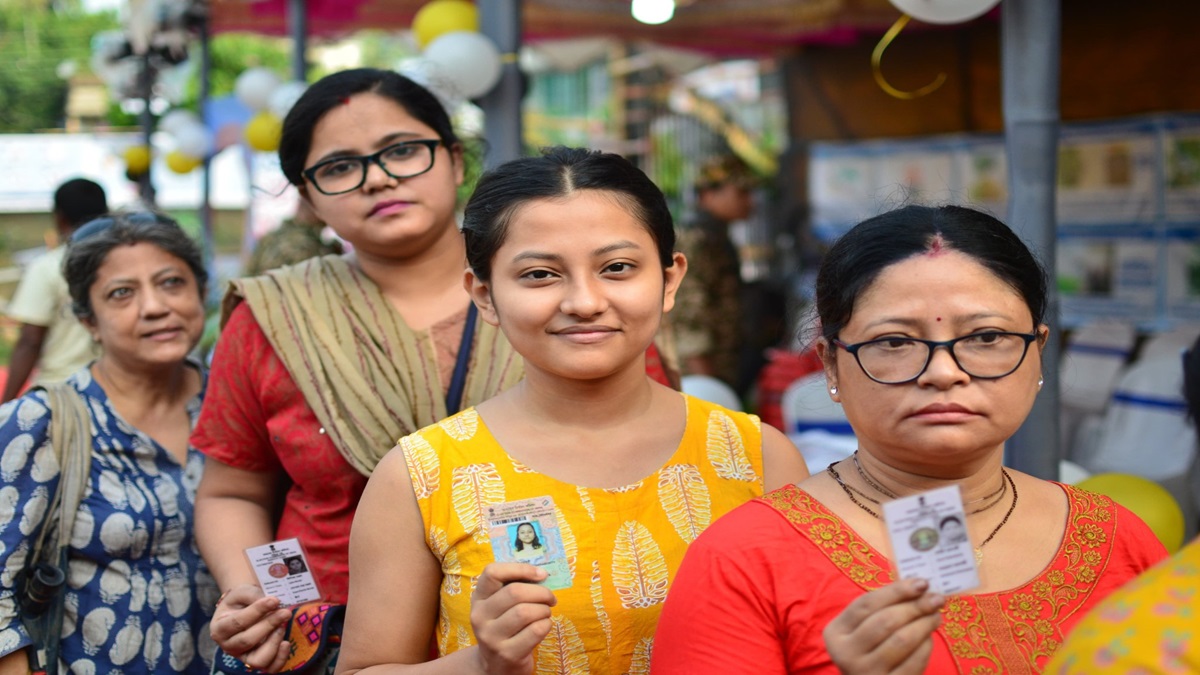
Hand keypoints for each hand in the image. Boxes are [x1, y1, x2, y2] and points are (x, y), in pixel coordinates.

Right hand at [210, 584, 292, 672]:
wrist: (244, 607)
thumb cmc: (241, 600)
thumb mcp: (242, 592)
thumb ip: (253, 596)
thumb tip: (272, 603)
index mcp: (220, 628)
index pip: (238, 622)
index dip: (257, 611)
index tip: (274, 600)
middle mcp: (229, 646)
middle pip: (248, 640)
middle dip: (269, 624)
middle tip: (285, 611)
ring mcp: (243, 656)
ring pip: (258, 660)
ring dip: (274, 642)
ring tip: (282, 626)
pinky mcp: (257, 661)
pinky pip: (270, 668)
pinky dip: (280, 658)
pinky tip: (286, 643)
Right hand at [469, 563, 557, 674]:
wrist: (495, 666)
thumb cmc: (504, 627)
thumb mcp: (499, 607)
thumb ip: (514, 587)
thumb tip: (542, 573)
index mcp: (478, 598)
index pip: (492, 573)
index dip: (520, 568)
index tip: (541, 574)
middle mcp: (479, 617)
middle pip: (515, 592)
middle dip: (541, 592)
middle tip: (550, 598)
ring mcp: (491, 637)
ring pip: (526, 612)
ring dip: (544, 610)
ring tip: (545, 613)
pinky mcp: (507, 654)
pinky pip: (535, 630)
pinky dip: (546, 624)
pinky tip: (544, 626)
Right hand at [823, 578, 944, 674]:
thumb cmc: (868, 650)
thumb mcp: (863, 628)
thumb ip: (883, 607)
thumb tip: (918, 586)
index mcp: (836, 632)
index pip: (866, 604)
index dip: (896, 591)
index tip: (921, 583)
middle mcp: (846, 654)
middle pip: (885, 621)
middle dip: (915, 606)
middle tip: (936, 599)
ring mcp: (866, 673)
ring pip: (901, 640)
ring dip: (924, 624)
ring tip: (936, 615)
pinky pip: (914, 661)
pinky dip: (926, 646)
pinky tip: (929, 638)